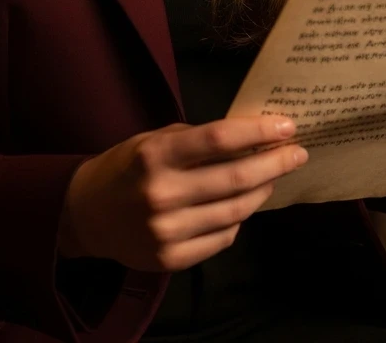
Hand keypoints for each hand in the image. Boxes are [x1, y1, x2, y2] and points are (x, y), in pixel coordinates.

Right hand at [57, 116, 307, 271]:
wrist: (86, 214)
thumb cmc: (127, 167)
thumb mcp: (154, 140)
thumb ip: (198, 139)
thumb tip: (251, 137)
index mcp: (156, 155)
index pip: (219, 139)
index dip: (258, 132)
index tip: (287, 125)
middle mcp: (161, 193)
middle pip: (236, 179)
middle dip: (275, 164)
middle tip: (298, 153)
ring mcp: (166, 231)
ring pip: (235, 211)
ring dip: (262, 191)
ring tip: (274, 177)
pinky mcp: (170, 259)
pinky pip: (222, 238)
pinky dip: (238, 220)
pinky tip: (243, 205)